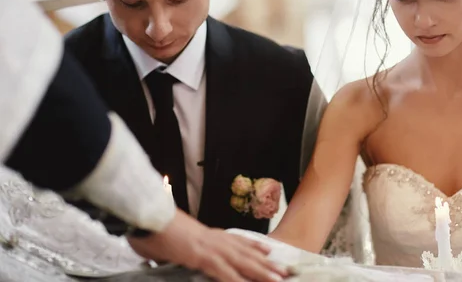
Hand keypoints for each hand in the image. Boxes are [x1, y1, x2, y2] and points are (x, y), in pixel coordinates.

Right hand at [128, 209, 287, 281]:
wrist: (147, 215)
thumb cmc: (152, 228)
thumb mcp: (166, 242)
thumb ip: (172, 250)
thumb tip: (166, 255)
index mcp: (206, 234)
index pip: (236, 240)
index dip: (253, 246)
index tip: (268, 251)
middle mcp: (213, 238)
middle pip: (245, 252)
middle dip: (266, 263)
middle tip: (285, 270)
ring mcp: (209, 247)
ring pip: (242, 262)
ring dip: (261, 272)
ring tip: (278, 280)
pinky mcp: (201, 256)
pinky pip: (224, 272)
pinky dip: (238, 280)